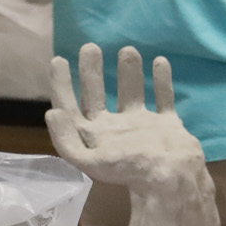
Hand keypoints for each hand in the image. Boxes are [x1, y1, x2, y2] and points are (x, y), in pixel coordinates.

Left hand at [45, 44, 203, 186]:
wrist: (173, 177)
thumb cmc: (128, 167)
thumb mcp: (88, 160)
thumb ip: (66, 139)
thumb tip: (52, 113)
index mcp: (94, 137)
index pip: (71, 108)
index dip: (62, 85)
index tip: (58, 60)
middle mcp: (115, 130)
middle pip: (98, 96)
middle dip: (91, 72)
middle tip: (89, 47)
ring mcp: (142, 126)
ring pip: (131, 93)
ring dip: (127, 73)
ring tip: (127, 49)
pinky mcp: (166, 125)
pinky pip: (163, 98)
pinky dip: (162, 81)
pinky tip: (159, 61)